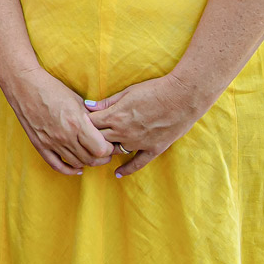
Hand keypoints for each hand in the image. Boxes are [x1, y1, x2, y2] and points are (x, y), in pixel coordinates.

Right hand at [0, 67, 113, 174]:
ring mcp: (51, 142)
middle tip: (105, 152)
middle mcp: (65, 136)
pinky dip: (69, 170)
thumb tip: (102, 129)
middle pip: (91, 159)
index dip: (109, 149)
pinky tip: (76, 168)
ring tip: (91, 155)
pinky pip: (57, 165)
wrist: (24, 86)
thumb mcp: (76, 99)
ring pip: (76, 163)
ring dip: (87, 162)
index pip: (101, 149)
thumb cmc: (51, 88)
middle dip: (102, 158)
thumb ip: (90, 117)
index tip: (110, 144)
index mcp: (76, 123)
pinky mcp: (40, 145)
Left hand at [86, 72, 211, 178]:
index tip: (81, 122)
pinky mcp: (153, 149)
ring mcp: (138, 143)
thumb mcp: (127, 92)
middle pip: (99, 139)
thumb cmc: (154, 90)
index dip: (84, 123)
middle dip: (92, 137)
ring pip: (115, 151)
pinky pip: (137, 163)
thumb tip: (88, 106)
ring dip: (107, 149)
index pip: (91, 123)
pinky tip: (118, 173)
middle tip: (87, 136)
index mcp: (116, 116)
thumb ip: (107, 102)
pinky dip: (126, 169)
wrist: (182, 98)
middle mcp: (124, 132)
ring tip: (99, 149)